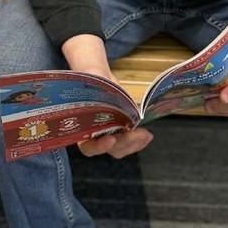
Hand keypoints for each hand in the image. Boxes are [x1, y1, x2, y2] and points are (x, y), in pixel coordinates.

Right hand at [62, 33, 153, 158]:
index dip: (98, 147)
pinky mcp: (120, 133)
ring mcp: (108, 136)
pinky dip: (139, 141)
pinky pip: (129, 143)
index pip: (88, 146)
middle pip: (109, 149)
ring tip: (146, 135)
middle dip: (125, 143)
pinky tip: (146, 135)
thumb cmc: (92, 80)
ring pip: (121, 148)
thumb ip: (93, 82)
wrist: (101, 80)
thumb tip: (97, 78)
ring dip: (134, 144)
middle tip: (137, 134)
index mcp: (81, 128)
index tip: (110, 139)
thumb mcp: (91, 79)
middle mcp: (94, 137)